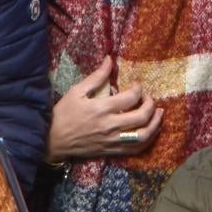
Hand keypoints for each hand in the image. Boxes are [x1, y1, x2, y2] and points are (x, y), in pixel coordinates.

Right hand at [45, 57, 162, 163]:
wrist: (53, 140)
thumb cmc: (63, 114)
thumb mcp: (76, 91)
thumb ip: (96, 77)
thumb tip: (110, 60)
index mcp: (101, 109)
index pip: (130, 98)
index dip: (138, 89)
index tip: (136, 85)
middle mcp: (110, 126)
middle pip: (141, 117)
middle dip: (151, 105)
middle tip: (149, 98)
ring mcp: (112, 141)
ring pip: (143, 136)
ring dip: (155, 124)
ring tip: (159, 114)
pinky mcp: (112, 151)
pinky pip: (135, 149)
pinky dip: (147, 140)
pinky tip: (150, 131)